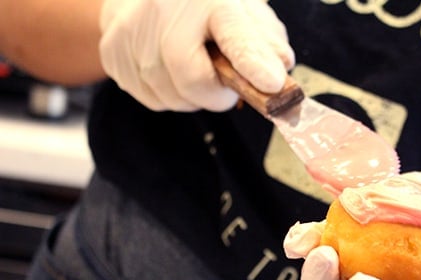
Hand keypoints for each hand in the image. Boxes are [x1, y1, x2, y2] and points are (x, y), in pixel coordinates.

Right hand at [99, 0, 294, 110]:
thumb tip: (277, 72)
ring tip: (194, 67)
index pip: (234, 34)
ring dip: (192, 96)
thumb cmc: (203, 6)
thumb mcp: (243, 10)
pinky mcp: (112, 53)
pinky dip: (169, 94)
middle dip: (216, 95)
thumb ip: (265, 42)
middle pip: (193, 81)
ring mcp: (132, 31)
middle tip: (225, 85)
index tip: (271, 84)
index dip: (253, 63)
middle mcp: (165, 8)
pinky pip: (152, 99)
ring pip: (172, 98)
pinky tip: (170, 68)